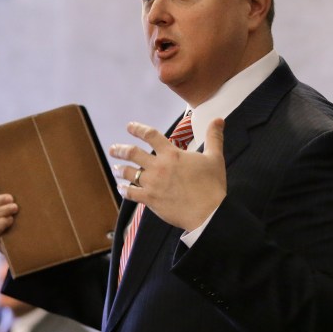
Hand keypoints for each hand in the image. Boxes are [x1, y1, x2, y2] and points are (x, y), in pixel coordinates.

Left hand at [109, 118, 226, 230]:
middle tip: (113, 149)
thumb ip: (214, 137)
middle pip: (132, 153)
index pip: (150, 136)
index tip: (129, 126)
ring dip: (120, 169)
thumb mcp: (215, 157)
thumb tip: (219, 119)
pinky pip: (130, 193)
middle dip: (120, 150)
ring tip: (116, 168)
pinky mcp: (150, 199)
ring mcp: (152, 183)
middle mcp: (158, 166)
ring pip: (129, 173)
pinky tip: (120, 188)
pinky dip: (123, 189)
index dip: (138, 129)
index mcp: (172, 154)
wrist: (208, 212)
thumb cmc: (213, 185)